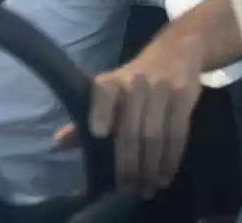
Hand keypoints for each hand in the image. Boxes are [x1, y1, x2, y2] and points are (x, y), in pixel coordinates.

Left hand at [53, 37, 202, 197]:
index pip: (103, 93)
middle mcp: (134, 83)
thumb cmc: (133, 79)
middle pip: (131, 129)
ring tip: (147, 189)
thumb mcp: (109, 90)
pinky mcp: (184, 97)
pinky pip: (178, 134)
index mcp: (110, 82)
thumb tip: (57, 143)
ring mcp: (161, 90)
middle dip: (129, 163)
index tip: (98, 133)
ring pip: (155, 136)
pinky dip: (171, 159)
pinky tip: (166, 175)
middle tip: (127, 190)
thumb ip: (86, 117)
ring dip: (151, 167)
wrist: (174, 51)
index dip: (101, 111)